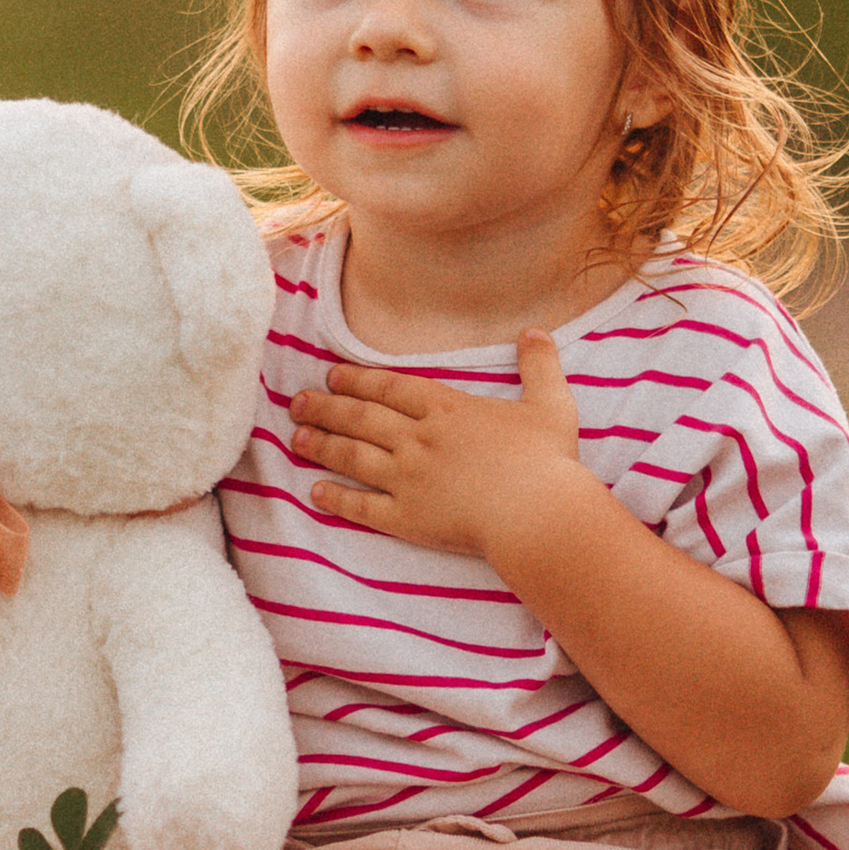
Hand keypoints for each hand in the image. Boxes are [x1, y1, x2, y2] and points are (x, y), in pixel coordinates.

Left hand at [290, 335, 586, 564]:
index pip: (390, 388)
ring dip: (322, 445)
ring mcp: (408, 479)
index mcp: (447, 409)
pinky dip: (337, 499)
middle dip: (325, 407)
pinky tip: (316, 493)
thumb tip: (536, 331)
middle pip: (361, 418)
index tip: (332, 376)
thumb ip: (540, 366)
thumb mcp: (551, 404)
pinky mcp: (407, 518)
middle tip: (297, 402)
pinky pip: (362, 507)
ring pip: (353, 456)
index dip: (358, 380)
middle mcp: (418, 439)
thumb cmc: (547, 461)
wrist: (537, 514)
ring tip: (296, 438)